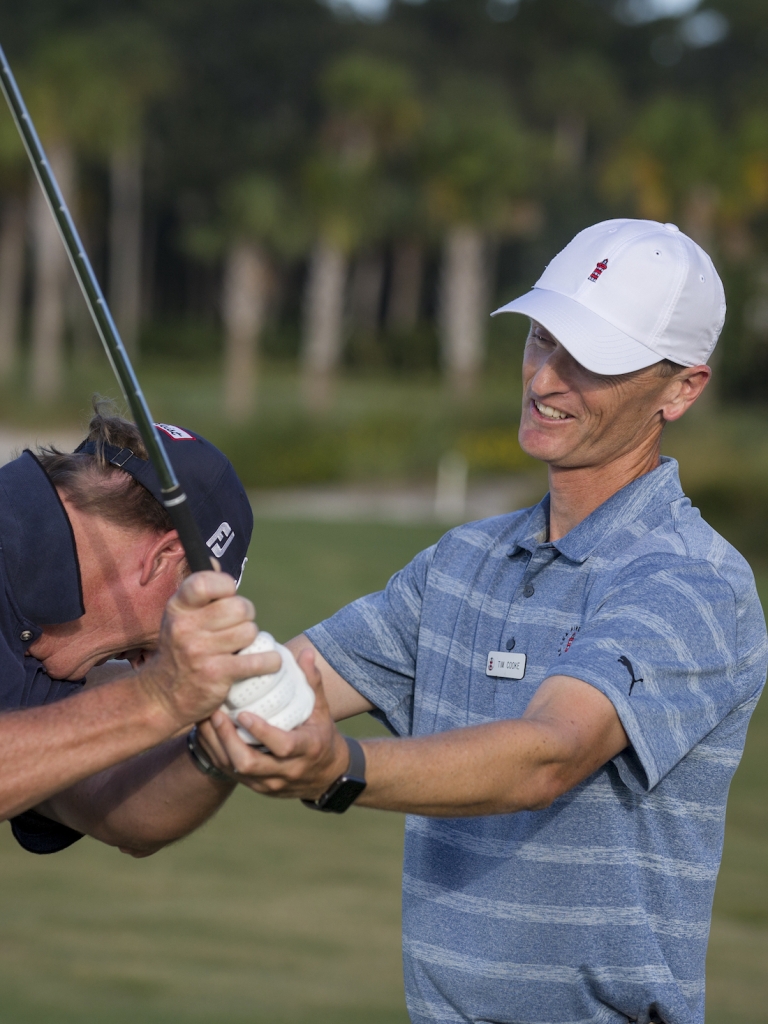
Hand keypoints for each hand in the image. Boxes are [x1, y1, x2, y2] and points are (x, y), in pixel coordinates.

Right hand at [136, 571, 280, 729]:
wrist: (165, 695)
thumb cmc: (182, 648)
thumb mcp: (183, 616)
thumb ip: (201, 589)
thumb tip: (214, 560)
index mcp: (178, 607)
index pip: (204, 581)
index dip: (225, 585)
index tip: (228, 595)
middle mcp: (185, 627)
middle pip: (239, 607)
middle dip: (246, 615)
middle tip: (237, 626)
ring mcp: (199, 652)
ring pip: (250, 631)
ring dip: (252, 639)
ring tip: (239, 646)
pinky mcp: (216, 675)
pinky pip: (258, 660)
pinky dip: (270, 661)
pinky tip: (266, 663)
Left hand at [197, 649, 349, 799]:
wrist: (325, 777)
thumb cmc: (321, 736)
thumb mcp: (322, 711)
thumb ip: (312, 683)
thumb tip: (306, 653)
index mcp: (307, 749)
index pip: (283, 746)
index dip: (262, 732)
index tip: (243, 714)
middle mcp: (287, 771)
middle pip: (251, 764)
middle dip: (228, 740)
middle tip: (216, 715)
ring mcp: (269, 783)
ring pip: (235, 771)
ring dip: (217, 746)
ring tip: (206, 720)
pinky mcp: (255, 787)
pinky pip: (229, 774)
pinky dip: (215, 753)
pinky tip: (206, 732)